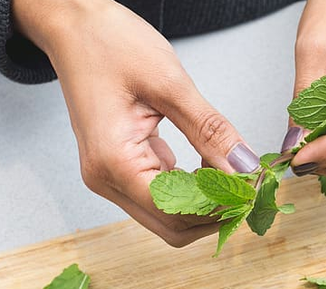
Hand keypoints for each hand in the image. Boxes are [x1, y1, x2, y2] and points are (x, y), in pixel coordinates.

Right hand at [12, 0, 258, 246]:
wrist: (73, 25)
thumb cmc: (108, 43)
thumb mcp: (170, 84)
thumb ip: (210, 131)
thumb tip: (244, 167)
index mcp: (113, 161)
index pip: (176, 212)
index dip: (219, 207)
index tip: (251, 188)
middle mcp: (106, 179)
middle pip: (172, 226)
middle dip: (214, 212)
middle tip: (247, 185)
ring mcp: (109, 176)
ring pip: (168, 215)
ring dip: (203, 201)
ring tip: (231, 171)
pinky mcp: (118, 167)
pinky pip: (160, 193)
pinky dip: (189, 187)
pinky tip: (207, 162)